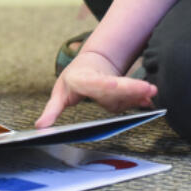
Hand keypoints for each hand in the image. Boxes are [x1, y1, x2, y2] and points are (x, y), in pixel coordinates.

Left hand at [34, 50, 157, 127]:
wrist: (92, 62)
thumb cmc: (72, 81)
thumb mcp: (59, 94)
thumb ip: (51, 110)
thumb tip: (39, 127)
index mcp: (84, 80)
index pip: (94, 83)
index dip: (104, 84)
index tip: (114, 85)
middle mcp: (101, 80)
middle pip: (116, 85)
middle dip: (131, 87)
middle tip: (148, 89)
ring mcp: (114, 83)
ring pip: (126, 91)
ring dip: (138, 92)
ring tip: (152, 93)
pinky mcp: (124, 89)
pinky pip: (132, 96)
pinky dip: (140, 98)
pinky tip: (150, 100)